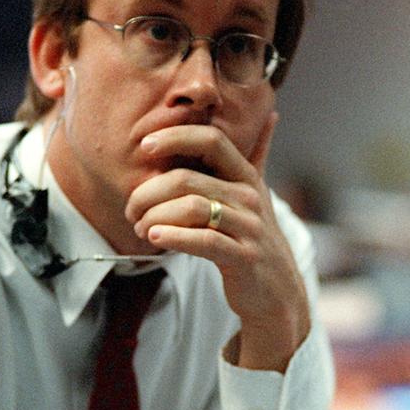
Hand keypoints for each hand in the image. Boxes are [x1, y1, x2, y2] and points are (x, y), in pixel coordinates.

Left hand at [126, 112, 310, 371]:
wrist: (279, 293)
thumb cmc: (256, 240)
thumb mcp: (259, 196)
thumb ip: (259, 156)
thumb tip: (271, 116)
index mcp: (247, 177)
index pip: (211, 140)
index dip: (175, 137)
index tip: (144, 147)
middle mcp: (250, 197)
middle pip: (189, 179)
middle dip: (149, 192)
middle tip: (130, 208)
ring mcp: (250, 228)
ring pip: (192, 208)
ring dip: (154, 216)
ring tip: (139, 227)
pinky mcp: (244, 258)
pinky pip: (204, 241)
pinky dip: (174, 237)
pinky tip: (155, 237)